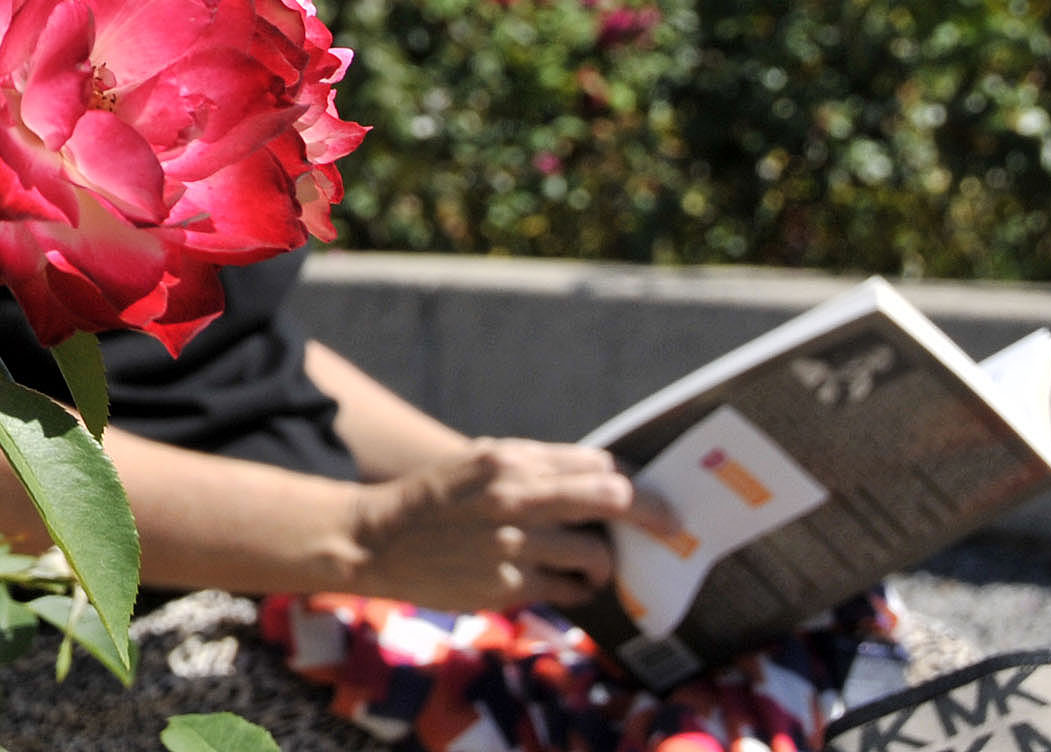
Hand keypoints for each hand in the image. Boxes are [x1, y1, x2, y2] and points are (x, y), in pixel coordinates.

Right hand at [344, 438, 683, 612]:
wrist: (378, 539)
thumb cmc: (435, 499)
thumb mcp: (480, 462)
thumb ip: (534, 467)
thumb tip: (599, 478)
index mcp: (511, 458)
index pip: (596, 463)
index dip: (634, 479)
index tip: (652, 495)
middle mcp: (516, 496)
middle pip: (612, 498)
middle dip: (652, 513)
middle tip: (671, 526)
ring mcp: (514, 543)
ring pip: (597, 554)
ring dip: (604, 563)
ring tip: (593, 566)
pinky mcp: (507, 587)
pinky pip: (569, 592)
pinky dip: (577, 590)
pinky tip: (567, 587)